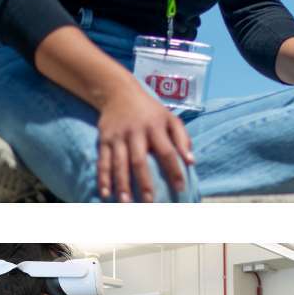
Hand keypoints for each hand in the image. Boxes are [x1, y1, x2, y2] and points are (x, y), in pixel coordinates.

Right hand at [95, 75, 192, 204]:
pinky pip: (103, 161)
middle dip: (144, 182)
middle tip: (150, 203)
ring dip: (122, 184)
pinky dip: (103, 178)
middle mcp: (136, 132)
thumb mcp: (169, 117)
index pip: (167, 151)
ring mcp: (118, 136)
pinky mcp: (104, 139)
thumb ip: (182, 138)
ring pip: (119, 163)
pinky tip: (106, 193)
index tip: (181, 188)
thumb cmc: (149, 110)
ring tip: (126, 203)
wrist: (119, 91)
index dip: (175, 170)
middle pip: (139, 160)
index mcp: (155, 126)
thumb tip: (191, 162)